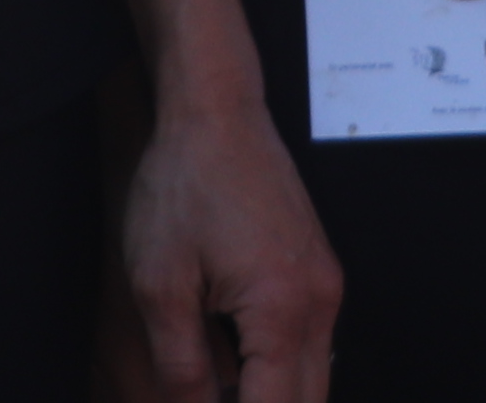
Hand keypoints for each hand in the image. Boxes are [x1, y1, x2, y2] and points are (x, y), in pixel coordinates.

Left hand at [115, 90, 339, 402]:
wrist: (216, 111)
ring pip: (313, 382)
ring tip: (211, 387)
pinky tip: (227, 363)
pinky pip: (308, 347)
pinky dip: (274, 370)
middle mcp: (319, 303)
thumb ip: (181, 368)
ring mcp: (325, 287)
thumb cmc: (186, 182)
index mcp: (282, 309)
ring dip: (269, 396)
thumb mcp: (160, 285)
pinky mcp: (317, 275)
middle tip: (206, 400)